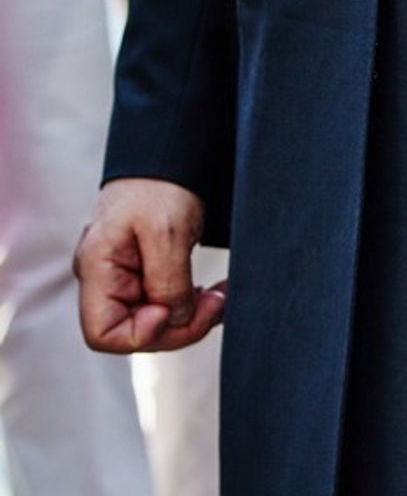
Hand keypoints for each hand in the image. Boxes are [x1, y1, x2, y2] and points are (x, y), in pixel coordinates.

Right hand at [73, 178, 225, 352]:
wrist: (168, 160)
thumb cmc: (160, 186)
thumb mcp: (166, 232)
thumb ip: (168, 281)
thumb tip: (175, 318)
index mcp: (97, 270)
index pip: (102, 334)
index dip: (141, 336)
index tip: (171, 310)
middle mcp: (107, 281)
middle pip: (135, 333)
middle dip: (180, 326)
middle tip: (215, 302)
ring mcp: (127, 280)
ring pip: (158, 324)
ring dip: (193, 317)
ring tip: (221, 295)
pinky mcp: (149, 276)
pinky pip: (169, 305)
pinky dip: (195, 305)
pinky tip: (214, 292)